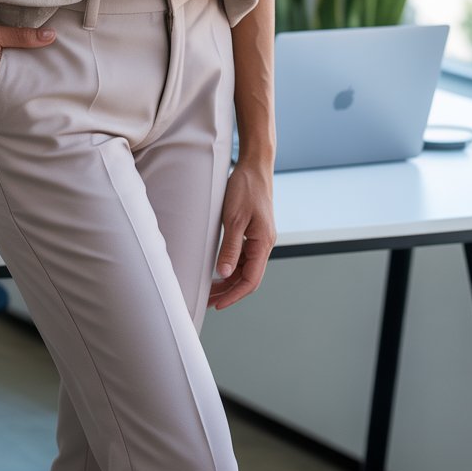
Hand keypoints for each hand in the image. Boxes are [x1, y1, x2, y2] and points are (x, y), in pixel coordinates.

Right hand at [0, 23, 57, 126]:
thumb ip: (23, 37)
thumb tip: (50, 36)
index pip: (24, 97)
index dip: (34, 97)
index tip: (42, 96)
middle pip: (13, 109)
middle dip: (21, 105)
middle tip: (32, 102)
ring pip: (0, 119)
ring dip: (7, 113)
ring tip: (17, 107)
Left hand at [207, 161, 275, 309]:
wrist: (255, 166)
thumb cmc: (246, 188)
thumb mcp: (235, 218)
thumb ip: (231, 247)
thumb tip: (224, 273)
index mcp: (263, 243)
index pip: (251, 280)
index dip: (234, 295)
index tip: (218, 304)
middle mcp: (264, 244)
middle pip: (248, 277)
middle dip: (229, 291)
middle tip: (208, 301)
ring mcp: (259, 238)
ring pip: (245, 268)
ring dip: (229, 280)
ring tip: (209, 289)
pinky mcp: (253, 231)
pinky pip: (243, 256)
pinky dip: (231, 266)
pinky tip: (218, 269)